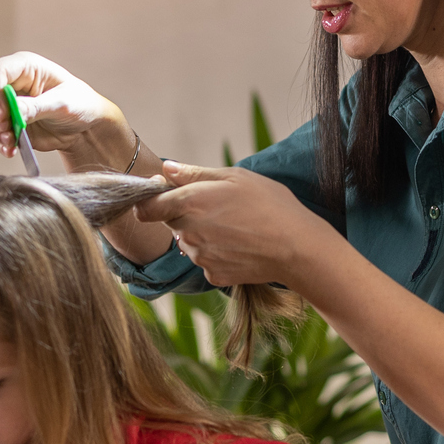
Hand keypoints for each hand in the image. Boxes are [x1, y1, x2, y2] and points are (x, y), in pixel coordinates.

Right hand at [0, 52, 127, 162]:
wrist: (84, 127)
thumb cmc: (79, 104)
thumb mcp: (62, 104)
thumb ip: (36, 107)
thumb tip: (12, 111)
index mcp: (24, 66)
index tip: (3, 114)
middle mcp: (9, 80)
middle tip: (5, 127)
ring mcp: (3, 101)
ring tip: (11, 141)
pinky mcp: (3, 121)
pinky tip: (11, 148)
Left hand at [134, 162, 341, 286]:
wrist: (297, 246)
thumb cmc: (270, 204)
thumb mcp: (235, 177)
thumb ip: (194, 173)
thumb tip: (165, 169)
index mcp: (190, 202)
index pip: (146, 208)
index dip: (151, 202)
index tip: (164, 197)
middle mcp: (188, 232)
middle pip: (171, 223)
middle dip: (185, 215)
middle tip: (218, 208)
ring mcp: (199, 257)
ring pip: (188, 243)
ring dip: (201, 235)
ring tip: (235, 226)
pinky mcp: (212, 275)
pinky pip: (205, 261)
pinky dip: (217, 254)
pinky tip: (239, 245)